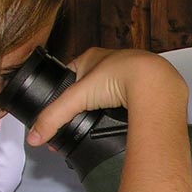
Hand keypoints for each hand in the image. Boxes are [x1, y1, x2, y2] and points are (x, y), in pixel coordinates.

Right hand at [28, 48, 185, 145]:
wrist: (156, 83)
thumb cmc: (121, 76)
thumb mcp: (79, 97)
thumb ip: (55, 116)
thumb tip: (36, 134)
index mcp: (92, 57)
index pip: (69, 74)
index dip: (63, 93)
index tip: (59, 108)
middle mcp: (112, 61)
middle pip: (91, 84)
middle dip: (85, 102)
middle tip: (79, 119)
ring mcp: (131, 72)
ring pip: (113, 90)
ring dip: (107, 104)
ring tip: (100, 120)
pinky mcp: (146, 86)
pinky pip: (131, 98)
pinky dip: (125, 108)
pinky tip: (123, 117)